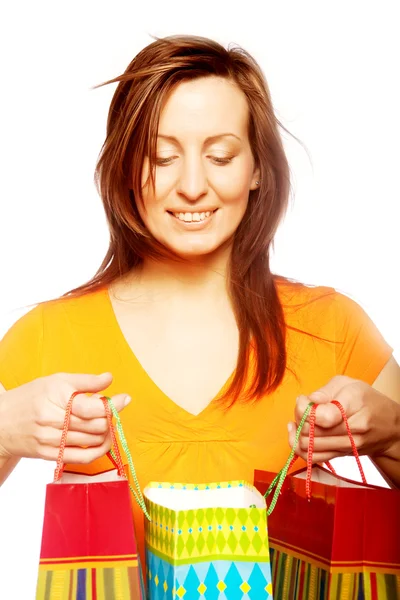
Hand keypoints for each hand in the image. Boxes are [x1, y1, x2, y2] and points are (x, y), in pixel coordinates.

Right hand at [0, 372, 130, 463]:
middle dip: (110, 418)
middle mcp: (52, 420)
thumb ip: (85, 381)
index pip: (90, 407)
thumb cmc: (31, 397)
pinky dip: (98, 451)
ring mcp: (51, 441)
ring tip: (108, 422)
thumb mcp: (56, 381)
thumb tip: (109, 378)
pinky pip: (82, 458)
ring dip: (106, 432)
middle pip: (94, 425)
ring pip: (91, 441)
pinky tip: (103, 441)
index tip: (125, 398)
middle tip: (114, 410)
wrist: (1, 422)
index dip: (112, 404)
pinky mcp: (50, 455)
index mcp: (55, 397)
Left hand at [287, 375, 399, 462]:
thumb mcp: (349, 385)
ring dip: (297, 432)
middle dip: (299, 418)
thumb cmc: (368, 401)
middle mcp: (351, 431)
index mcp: (353, 406)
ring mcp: (345, 447)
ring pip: (308, 446)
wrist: (389, 428)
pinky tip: (297, 433)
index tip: (304, 400)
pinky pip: (312, 457)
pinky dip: (299, 446)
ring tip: (300, 419)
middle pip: (310, 432)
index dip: (304, 408)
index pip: (321, 417)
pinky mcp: (339, 455)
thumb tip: (306, 402)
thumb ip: (325, 391)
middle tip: (303, 407)